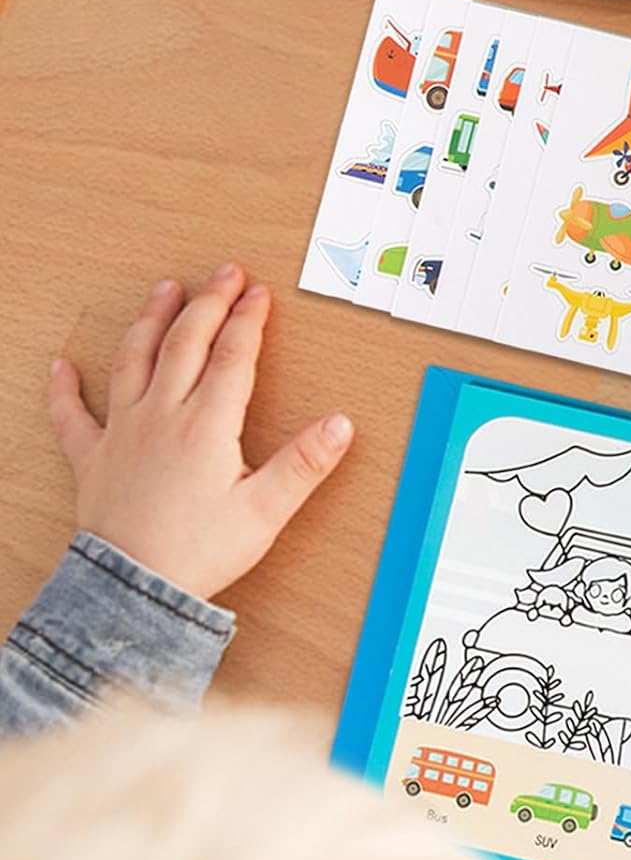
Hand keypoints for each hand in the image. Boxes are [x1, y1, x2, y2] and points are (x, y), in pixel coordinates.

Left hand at [47, 265, 353, 600]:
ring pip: (134, 359)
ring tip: (163, 292)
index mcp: (206, 426)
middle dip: (207, 303)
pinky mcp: (93, 457)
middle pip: (185, 343)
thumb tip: (339, 425)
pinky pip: (72, 414)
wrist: (136, 584)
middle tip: (223, 275)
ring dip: (150, 321)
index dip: (248, 321)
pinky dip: (66, 387)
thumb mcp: (265, 511)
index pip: (232, 358)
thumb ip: (303, 464)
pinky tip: (62, 366)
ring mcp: (122, 431)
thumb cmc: (199, 552)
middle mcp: (161, 415)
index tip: (259, 295)